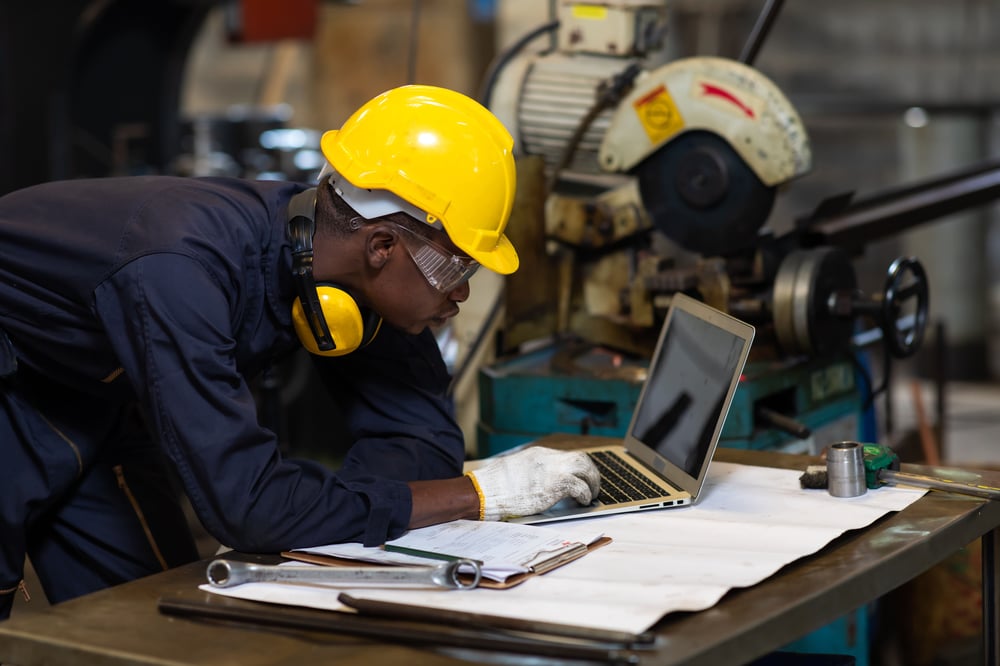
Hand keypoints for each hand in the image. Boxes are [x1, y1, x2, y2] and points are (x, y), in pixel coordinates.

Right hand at [468, 447, 600, 520]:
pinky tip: (583, 502)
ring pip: (585, 467)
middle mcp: (548, 459)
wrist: (487, 491)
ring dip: (593, 481)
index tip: (581, 480)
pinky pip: (581, 487)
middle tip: (592, 487)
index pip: (567, 457)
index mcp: (539, 455)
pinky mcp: (555, 485)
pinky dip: (585, 494)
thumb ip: (531, 472)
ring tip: (591, 495)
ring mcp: (553, 471)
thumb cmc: (496, 486)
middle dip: (591, 473)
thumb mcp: (516, 471)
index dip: (578, 470)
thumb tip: (541, 482)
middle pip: (581, 458)